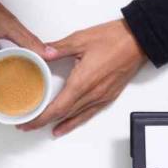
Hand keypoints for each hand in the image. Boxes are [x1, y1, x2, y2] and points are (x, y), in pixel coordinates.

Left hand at [24, 19, 144, 136]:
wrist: (139, 40)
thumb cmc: (114, 38)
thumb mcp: (80, 39)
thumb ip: (58, 48)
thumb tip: (41, 53)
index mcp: (82, 81)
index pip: (57, 107)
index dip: (41, 118)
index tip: (28, 121)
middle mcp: (92, 94)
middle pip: (64, 115)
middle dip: (44, 122)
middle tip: (28, 125)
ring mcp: (102, 97)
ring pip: (77, 116)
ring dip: (60, 124)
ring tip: (45, 129)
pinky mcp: (109, 96)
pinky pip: (89, 113)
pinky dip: (76, 120)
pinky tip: (69, 124)